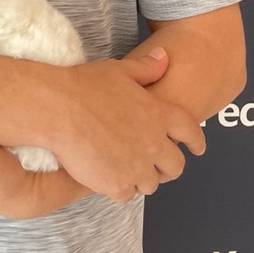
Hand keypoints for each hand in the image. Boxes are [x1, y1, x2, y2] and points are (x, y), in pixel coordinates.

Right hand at [52, 48, 205, 202]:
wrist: (57, 109)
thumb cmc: (84, 85)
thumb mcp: (119, 70)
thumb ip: (146, 68)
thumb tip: (164, 57)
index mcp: (158, 114)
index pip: (191, 131)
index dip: (196, 141)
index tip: (197, 148)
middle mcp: (154, 144)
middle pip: (175, 165)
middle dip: (167, 165)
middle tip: (155, 163)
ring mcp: (137, 168)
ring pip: (151, 183)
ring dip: (142, 177)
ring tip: (125, 167)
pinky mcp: (118, 185)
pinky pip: (127, 194)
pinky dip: (120, 187)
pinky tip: (106, 175)